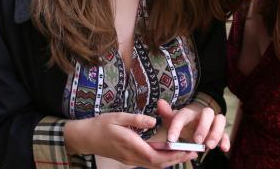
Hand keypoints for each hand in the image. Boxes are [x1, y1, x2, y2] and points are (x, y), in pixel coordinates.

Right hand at [65, 112, 197, 167]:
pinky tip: (169, 153)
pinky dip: (162, 160)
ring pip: (154, 165)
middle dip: (177, 159)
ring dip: (171, 160)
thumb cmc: (101, 125)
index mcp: (130, 145)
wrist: (85, 137)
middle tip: (194, 152)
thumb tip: (153, 121)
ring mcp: (130, 160)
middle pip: (158, 164)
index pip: (155, 156)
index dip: (173, 155)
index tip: (187, 149)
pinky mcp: (129, 159)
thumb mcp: (117, 117)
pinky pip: (149, 163)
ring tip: (186, 152)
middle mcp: (131, 156)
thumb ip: (136, 119)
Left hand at [157, 99, 229, 151]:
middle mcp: (203, 114)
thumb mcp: (173, 118)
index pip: (182, 116)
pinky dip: (226, 141)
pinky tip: (224, 149)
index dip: (176, 127)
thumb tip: (160, 102)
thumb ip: (166, 113)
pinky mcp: (221, 132)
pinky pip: (226, 134)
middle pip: (207, 113)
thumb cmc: (183, 122)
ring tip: (209, 145)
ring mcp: (213, 122)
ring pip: (220, 121)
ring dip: (215, 133)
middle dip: (203, 127)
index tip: (171, 139)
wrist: (195, 123)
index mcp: (189, 112)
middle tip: (197, 141)